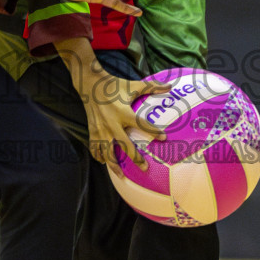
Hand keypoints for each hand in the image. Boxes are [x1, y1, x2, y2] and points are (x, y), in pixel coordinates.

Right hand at [56, 39, 169, 164]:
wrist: (89, 83)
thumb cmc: (113, 85)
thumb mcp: (133, 85)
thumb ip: (152, 87)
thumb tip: (170, 85)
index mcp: (123, 112)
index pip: (141, 124)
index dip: (153, 131)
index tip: (164, 137)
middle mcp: (112, 123)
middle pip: (125, 145)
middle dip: (135, 158)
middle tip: (145, 168)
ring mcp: (101, 129)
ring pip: (107, 152)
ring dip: (114, 165)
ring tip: (121, 175)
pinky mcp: (93, 130)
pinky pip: (95, 147)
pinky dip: (98, 156)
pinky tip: (104, 162)